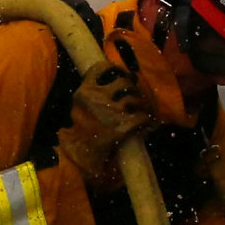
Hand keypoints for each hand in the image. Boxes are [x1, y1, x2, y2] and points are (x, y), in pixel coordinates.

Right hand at [55, 61, 149, 187]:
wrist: (77, 156)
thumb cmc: (79, 132)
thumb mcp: (79, 105)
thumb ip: (93, 92)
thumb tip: (115, 81)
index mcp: (85, 91)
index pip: (104, 68)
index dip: (117, 70)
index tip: (122, 74)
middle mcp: (98, 97)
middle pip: (124, 82)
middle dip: (132, 89)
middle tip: (134, 98)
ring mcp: (111, 112)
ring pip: (135, 98)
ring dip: (141, 104)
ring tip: (140, 111)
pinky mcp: (123, 126)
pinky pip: (142, 117)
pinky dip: (146, 120)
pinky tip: (147, 125)